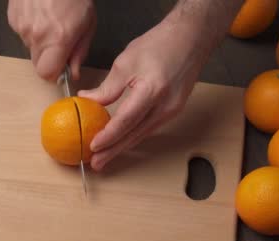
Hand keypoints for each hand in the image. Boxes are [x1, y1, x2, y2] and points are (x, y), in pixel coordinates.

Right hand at [8, 0, 95, 80]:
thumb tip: (72, 73)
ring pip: (30, 47)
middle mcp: (36, 36)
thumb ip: (79, 52)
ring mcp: (22, 27)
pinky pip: (22, 32)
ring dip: (40, 40)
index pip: (46, 74)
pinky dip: (31, 27)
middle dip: (48, 57)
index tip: (60, 67)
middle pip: (37, 63)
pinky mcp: (13, 18)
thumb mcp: (88, 25)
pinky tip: (40, 13)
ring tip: (50, 21)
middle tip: (59, 41)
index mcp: (57, 40)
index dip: (53, 73)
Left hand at [78, 20, 214, 170]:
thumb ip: (107, 87)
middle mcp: (165, 105)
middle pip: (134, 134)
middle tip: (96, 165)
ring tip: (104, 158)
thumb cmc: (160, 44)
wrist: (192, 38)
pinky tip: (122, 142)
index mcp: (152, 90)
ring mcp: (172, 110)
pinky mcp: (173, 110)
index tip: (93, 146)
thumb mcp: (126, 62)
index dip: (108, 136)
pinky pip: (150, 128)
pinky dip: (134, 136)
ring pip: (143, 134)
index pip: (125, 120)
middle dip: (113, 151)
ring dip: (123, 147)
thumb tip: (86, 100)